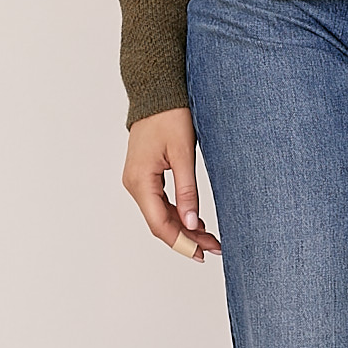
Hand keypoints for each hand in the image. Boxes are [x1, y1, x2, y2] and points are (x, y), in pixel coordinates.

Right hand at [122, 108, 222, 263]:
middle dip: (187, 238)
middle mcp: (134, 184)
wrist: (157, 93)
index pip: (159, 224)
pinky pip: (159, 202)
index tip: (202, 254)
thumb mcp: (183, 154)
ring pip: (160, 214)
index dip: (181, 242)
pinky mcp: (144, 175)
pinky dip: (177, 213)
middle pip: (159, 223)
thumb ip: (187, 191)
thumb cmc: (170, 116)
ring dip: (183, 227)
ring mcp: (137, 180)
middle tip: (213, 248)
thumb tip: (191, 222)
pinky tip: (195, 220)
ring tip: (209, 238)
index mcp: (140, 181)